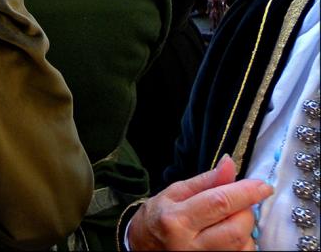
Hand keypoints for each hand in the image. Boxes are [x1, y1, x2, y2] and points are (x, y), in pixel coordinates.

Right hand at [127, 156, 271, 249]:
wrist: (144, 246)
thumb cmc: (158, 217)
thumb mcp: (174, 192)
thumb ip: (206, 181)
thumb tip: (229, 164)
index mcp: (176, 219)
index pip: (219, 203)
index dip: (245, 193)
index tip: (263, 186)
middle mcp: (190, 245)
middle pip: (236, 228)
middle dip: (245, 211)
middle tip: (238, 202)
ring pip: (242, 245)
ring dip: (244, 228)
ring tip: (227, 219)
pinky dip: (243, 243)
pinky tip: (228, 234)